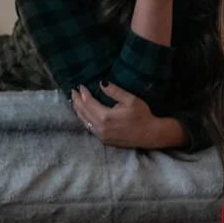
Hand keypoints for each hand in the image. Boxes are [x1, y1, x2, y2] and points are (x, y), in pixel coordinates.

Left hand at [71, 82, 185, 148]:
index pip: (88, 103)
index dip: (83, 93)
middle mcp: (100, 127)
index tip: (80, 86)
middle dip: (77, 101)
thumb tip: (101, 83)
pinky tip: (83, 114)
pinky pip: (89, 128)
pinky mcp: (104, 140)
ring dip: (78, 110)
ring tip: (75, 101)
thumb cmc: (142, 115)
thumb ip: (114, 91)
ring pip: (84, 121)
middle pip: (83, 112)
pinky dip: (84, 119)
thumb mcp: (131, 99)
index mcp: (105, 117)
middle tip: (73, 91)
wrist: (150, 134)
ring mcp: (101, 135)